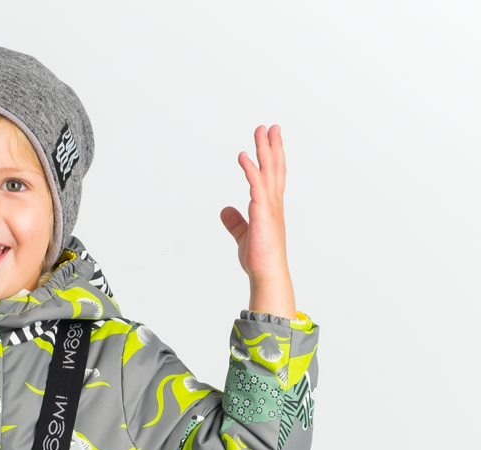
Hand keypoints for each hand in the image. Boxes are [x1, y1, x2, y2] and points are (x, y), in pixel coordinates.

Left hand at [220, 126, 295, 319]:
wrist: (266, 272)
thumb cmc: (259, 257)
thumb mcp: (244, 235)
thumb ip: (235, 221)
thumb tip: (225, 211)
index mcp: (271, 206)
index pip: (273, 176)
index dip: (274, 157)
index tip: (272, 139)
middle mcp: (273, 202)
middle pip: (274, 168)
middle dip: (272, 146)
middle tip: (270, 127)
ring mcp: (269, 205)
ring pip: (268, 171)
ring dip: (264, 150)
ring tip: (260, 131)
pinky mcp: (261, 211)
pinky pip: (256, 184)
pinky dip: (250, 169)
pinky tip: (243, 156)